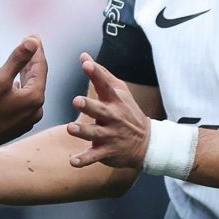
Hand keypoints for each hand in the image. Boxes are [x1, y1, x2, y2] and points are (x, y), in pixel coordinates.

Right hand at [0, 36, 48, 150]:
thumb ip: (17, 59)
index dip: (36, 50)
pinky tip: (17, 84)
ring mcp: (28, 119)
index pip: (40, 67)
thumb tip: (32, 41)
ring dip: (27, 74)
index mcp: (35, 97)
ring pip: (31, 90)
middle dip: (32, 60)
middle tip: (30, 42)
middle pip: (37, 78)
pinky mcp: (19, 125)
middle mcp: (36, 109)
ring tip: (24, 60)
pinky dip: (22, 88)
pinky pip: (25, 101)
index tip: (33, 35)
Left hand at [67, 54, 153, 170]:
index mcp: (114, 100)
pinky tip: (73, 161)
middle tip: (77, 101)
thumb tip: (83, 56)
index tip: (86, 64)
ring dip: (83, 131)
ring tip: (71, 128)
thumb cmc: (127, 112)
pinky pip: (94, 157)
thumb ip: (101, 74)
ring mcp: (110, 135)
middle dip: (89, 105)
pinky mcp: (107, 152)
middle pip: (100, 110)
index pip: (105, 84)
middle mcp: (112, 117)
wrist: (146, 142)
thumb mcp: (119, 91)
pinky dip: (84, 160)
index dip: (96, 73)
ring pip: (94, 133)